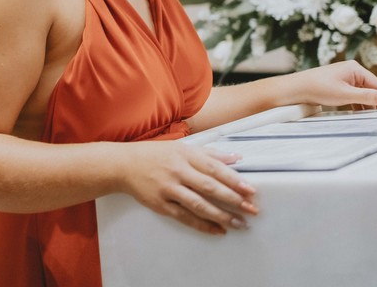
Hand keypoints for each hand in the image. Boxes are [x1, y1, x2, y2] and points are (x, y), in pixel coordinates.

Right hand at [121, 139, 258, 235]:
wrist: (124, 165)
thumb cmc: (155, 155)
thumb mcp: (182, 147)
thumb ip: (210, 153)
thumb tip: (236, 157)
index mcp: (185, 155)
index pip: (214, 168)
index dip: (233, 180)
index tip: (250, 190)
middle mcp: (177, 171)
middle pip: (209, 187)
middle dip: (233, 199)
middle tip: (251, 209)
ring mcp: (168, 188)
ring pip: (199, 205)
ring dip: (221, 216)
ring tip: (240, 224)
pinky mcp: (161, 204)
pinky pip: (185, 217)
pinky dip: (203, 225)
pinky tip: (218, 229)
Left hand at [284, 61, 376, 108]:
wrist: (295, 89)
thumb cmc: (317, 88)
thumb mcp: (345, 95)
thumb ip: (367, 97)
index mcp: (354, 68)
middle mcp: (351, 71)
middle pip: (371, 89)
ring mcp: (344, 78)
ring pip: (363, 94)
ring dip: (369, 105)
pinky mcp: (338, 86)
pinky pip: (354, 96)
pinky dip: (359, 105)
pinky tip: (362, 113)